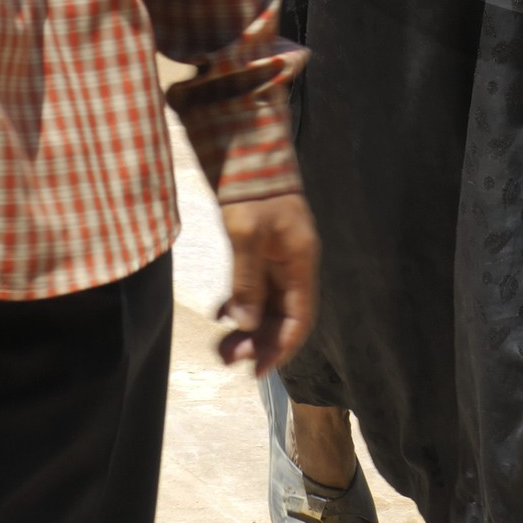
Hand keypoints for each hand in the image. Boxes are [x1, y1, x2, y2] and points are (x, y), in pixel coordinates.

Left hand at [217, 190, 319, 376]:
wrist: (246, 151)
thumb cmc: (251, 191)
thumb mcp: (247, 234)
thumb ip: (247, 280)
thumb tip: (247, 323)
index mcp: (301, 260)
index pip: (300, 317)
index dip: (282, 347)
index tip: (258, 371)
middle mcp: (293, 263)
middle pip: (283, 315)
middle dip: (260, 341)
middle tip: (229, 359)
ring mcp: (277, 257)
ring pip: (267, 305)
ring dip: (248, 328)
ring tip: (222, 347)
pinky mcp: (260, 250)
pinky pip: (253, 288)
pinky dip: (240, 305)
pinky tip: (222, 316)